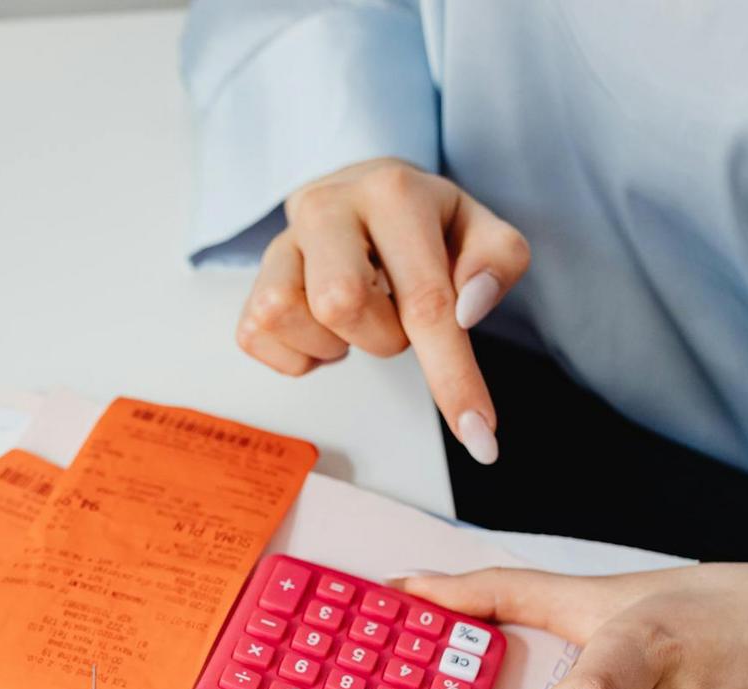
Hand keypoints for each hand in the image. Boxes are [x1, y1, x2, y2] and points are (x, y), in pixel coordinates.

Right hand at [235, 158, 531, 463]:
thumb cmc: (422, 222)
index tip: (480, 439)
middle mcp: (326, 208)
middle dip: (382, 337)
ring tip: (358, 319)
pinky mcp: (250, 281)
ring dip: (336, 343)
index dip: (453, 376)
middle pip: (340, 304)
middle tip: (396, 317)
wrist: (357, 190)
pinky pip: (257, 338)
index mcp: (393, 193)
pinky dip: (300, 354)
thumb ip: (497, 261)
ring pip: (290, 319)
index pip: (425, 299)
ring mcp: (279, 244)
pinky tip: (323, 329)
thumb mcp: (477, 227)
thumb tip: (467, 311)